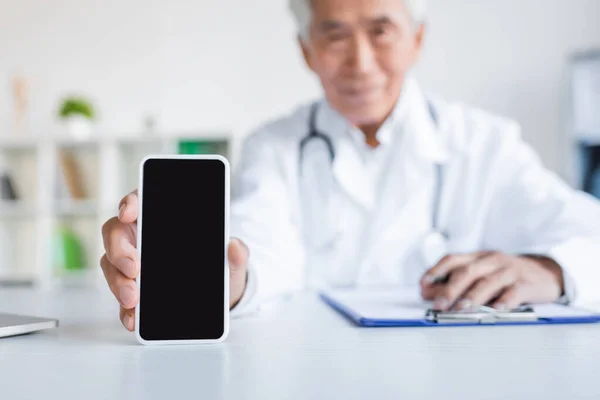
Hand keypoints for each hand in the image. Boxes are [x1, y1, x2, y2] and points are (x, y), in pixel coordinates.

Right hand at [100, 189, 249, 331]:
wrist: (219, 295)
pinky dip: (124, 309)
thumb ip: (237, 252)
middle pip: (116, 233)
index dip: (130, 203)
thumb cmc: (219, 265)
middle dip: (120, 250)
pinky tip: (132, 317)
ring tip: (133, 299)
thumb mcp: (233, 259)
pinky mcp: (132, 289)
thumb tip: (235, 247)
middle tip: (133, 268)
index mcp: (162, 218)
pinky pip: (121, 297)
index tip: (129, 213)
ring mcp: (132, 262)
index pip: (140, 200)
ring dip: (118, 282)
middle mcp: (141, 236)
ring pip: (111, 265)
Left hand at [420, 251, 564, 310]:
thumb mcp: (484, 273)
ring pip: (488, 282)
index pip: (452, 259)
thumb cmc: (508, 275)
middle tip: (439, 304)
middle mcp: (492, 260)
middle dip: (450, 288)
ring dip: (472, 296)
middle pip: (467, 271)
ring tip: (461, 308)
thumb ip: (461, 281)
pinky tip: (496, 309)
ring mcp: (510, 271)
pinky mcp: (527, 284)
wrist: (547, 273)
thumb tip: (433, 296)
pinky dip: (504, 301)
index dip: (436, 271)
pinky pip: (514, 292)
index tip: (423, 285)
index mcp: (478, 257)